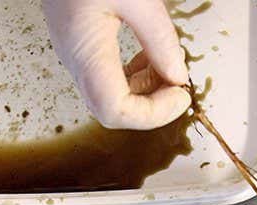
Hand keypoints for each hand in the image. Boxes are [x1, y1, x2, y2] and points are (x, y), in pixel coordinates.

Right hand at [41, 0, 189, 129]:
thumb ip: (159, 39)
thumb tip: (178, 75)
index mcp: (85, 49)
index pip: (115, 110)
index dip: (153, 114)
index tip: (181, 95)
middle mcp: (75, 56)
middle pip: (111, 109)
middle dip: (152, 105)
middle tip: (180, 86)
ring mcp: (75, 49)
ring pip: (110, 94)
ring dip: (146, 90)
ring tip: (170, 67)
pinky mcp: (80, 39)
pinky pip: (107, 73)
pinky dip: (136, 73)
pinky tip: (152, 55)